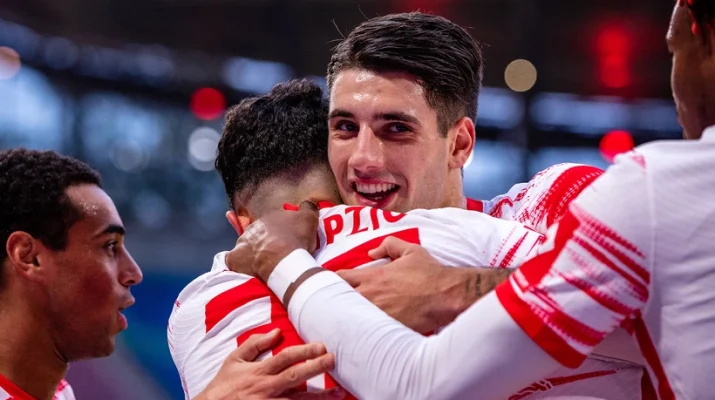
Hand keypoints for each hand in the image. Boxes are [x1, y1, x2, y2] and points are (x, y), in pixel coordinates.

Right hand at [195, 329, 343, 399]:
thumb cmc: (224, 385)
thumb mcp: (234, 360)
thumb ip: (255, 344)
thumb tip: (276, 331)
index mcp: (259, 372)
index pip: (285, 358)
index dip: (304, 352)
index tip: (322, 346)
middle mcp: (266, 388)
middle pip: (295, 377)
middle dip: (315, 368)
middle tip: (333, 361)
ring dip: (320, 398)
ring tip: (340, 393)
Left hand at [226, 200, 319, 281]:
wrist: (282, 261)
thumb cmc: (296, 239)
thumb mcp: (309, 219)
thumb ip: (308, 207)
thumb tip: (309, 200)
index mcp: (269, 217)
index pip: (274, 222)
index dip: (281, 231)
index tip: (287, 239)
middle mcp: (253, 227)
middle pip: (259, 234)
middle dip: (265, 241)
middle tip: (276, 253)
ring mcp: (242, 242)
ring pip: (246, 246)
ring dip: (253, 252)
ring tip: (264, 264)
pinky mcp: (235, 259)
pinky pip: (234, 261)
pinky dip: (239, 265)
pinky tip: (246, 270)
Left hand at [336, 237, 474, 333]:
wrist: (446, 296)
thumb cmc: (430, 273)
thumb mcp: (411, 251)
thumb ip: (388, 245)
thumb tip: (371, 252)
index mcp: (373, 277)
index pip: (340, 278)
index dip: (332, 280)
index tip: (331, 283)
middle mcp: (370, 295)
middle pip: (338, 299)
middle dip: (334, 300)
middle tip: (333, 302)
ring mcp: (376, 314)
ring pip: (350, 317)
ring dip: (346, 316)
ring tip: (344, 318)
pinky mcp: (386, 329)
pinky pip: (366, 331)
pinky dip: (361, 331)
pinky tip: (360, 332)